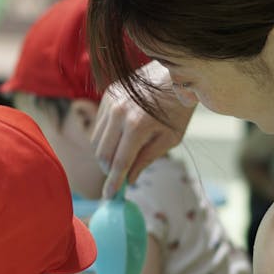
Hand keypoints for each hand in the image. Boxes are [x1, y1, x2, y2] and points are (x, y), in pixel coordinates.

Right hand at [92, 61, 194, 198]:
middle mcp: (120, 113)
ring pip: (97, 140)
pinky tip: (120, 139)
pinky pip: (99, 125)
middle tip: (117, 178)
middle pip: (102, 153)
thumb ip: (146, 160)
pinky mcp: (108, 95)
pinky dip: (106, 138)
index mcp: (138, 126)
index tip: (108, 196)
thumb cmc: (176, 111)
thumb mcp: (168, 140)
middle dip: (108, 170)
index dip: (113, 182)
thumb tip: (129, 179)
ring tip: (120, 158)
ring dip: (105, 155)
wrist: (175, 76)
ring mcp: (111, 102)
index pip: (119, 162)